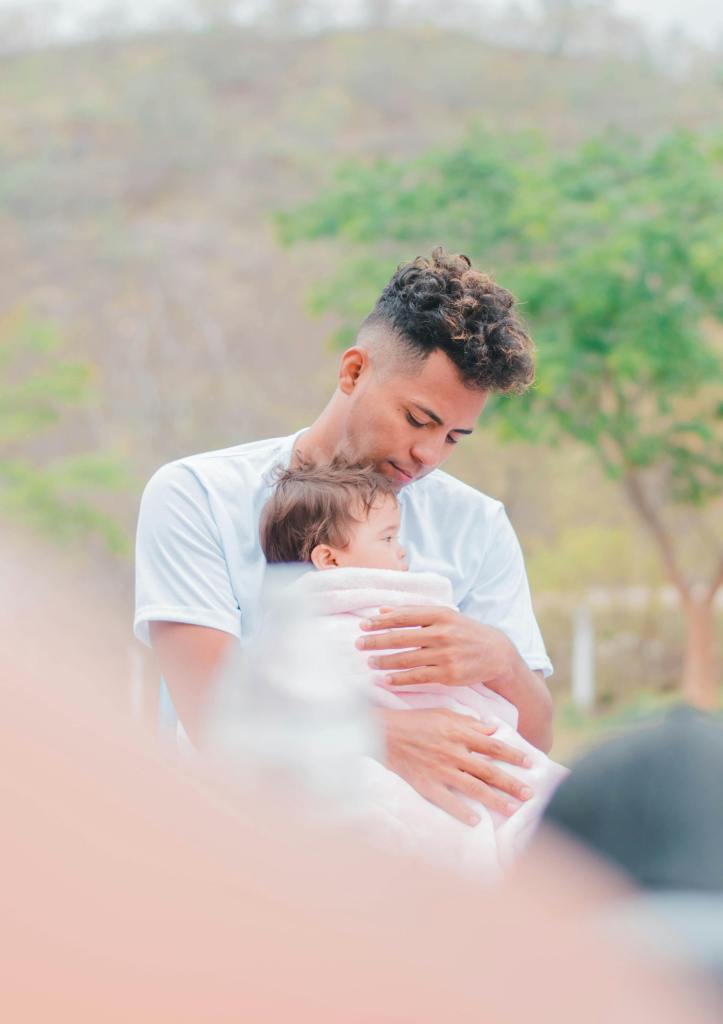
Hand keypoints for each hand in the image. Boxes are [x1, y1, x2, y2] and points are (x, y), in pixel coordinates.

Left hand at [356, 605, 514, 688]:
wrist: (496, 652)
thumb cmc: (464, 632)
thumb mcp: (445, 616)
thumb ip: (414, 612)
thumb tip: (382, 610)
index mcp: (441, 614)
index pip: (404, 616)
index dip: (381, 621)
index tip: (363, 624)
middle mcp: (443, 633)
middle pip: (401, 637)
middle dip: (376, 641)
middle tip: (359, 644)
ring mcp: (446, 655)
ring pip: (407, 659)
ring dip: (384, 661)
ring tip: (369, 662)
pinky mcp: (449, 674)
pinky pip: (418, 677)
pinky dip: (400, 678)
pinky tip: (386, 679)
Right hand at [382, 707, 533, 825]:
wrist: (383, 733)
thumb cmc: (415, 721)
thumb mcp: (443, 714)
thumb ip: (468, 722)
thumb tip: (492, 729)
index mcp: (459, 733)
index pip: (493, 746)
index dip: (513, 754)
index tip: (530, 763)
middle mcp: (453, 753)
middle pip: (488, 770)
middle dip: (511, 783)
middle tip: (529, 794)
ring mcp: (440, 770)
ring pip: (473, 788)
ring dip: (495, 800)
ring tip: (512, 809)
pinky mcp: (426, 784)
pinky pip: (447, 801)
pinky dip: (462, 811)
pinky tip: (476, 821)